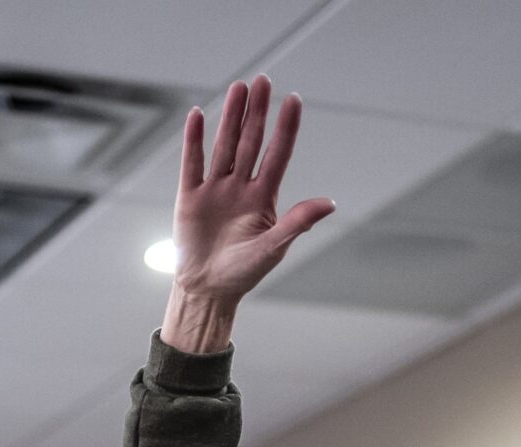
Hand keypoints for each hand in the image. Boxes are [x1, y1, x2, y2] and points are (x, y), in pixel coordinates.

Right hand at [162, 76, 335, 351]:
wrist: (207, 291)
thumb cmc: (243, 273)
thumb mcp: (274, 248)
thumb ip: (298, 222)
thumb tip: (330, 203)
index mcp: (264, 198)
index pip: (278, 154)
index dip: (286, 128)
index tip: (294, 100)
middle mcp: (240, 187)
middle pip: (250, 142)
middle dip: (257, 112)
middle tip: (263, 80)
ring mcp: (215, 189)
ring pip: (224, 145)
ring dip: (230, 117)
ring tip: (239, 88)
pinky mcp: (189, 196)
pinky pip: (192, 162)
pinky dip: (193, 140)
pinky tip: (198, 115)